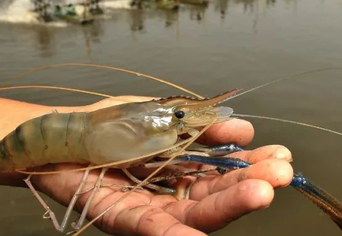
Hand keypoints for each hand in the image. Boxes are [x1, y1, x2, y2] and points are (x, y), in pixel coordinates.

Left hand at [30, 96, 293, 235]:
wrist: (58, 131)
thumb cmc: (108, 125)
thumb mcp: (161, 117)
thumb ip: (199, 125)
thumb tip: (242, 128)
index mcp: (182, 172)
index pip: (224, 174)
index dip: (252, 166)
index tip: (282, 154)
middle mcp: (169, 195)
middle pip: (215, 195)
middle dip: (249, 184)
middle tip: (282, 172)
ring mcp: (148, 210)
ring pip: (193, 212)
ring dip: (227, 205)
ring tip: (261, 192)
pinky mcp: (122, 217)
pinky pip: (152, 229)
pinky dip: (175, 235)